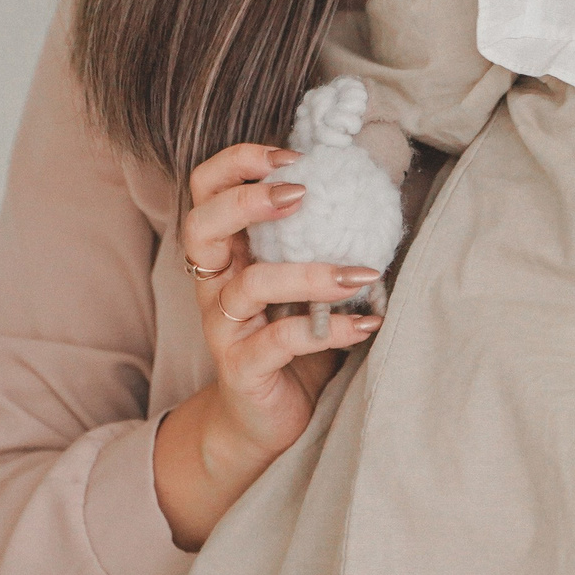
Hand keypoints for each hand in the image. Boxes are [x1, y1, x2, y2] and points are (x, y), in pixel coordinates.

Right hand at [154, 142, 384, 549]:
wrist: (263, 420)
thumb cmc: (288, 339)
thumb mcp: (299, 282)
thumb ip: (317, 238)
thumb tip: (372, 185)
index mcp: (226, 252)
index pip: (206, 189)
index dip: (237, 163)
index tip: (291, 154)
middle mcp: (215, 284)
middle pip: (202, 226)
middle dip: (248, 202)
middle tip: (302, 195)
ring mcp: (224, 328)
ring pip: (249, 288)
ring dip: (309, 273)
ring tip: (362, 272)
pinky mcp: (242, 368)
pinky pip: (280, 344)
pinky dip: (328, 330)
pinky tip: (367, 323)